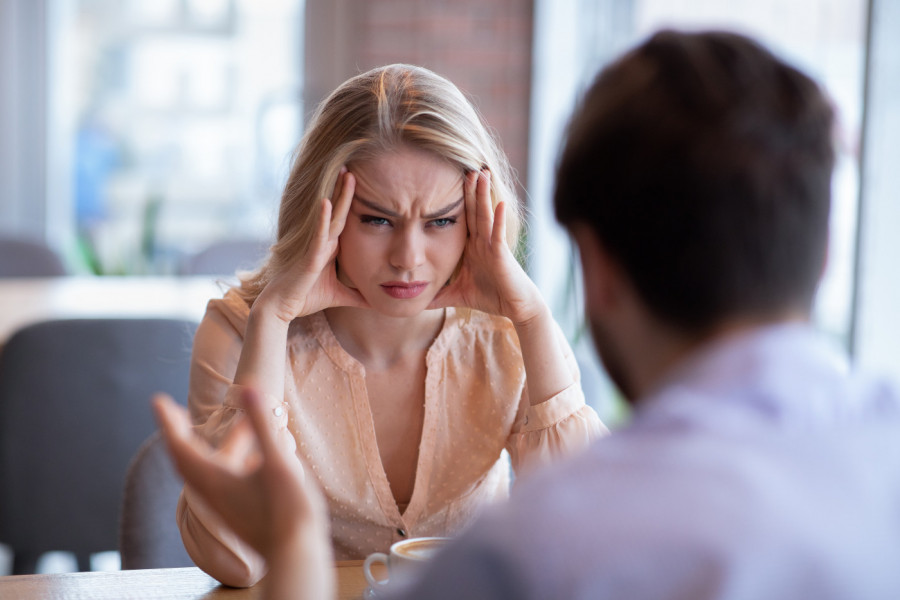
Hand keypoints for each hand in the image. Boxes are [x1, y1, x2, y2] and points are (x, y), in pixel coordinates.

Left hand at [152, 390, 330, 564]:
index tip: (158, 400)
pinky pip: (219, 481)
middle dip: (178, 434)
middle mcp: (213, 493)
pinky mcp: (238, 513)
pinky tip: (249, 457)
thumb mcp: (277, 462)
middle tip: (174, 413)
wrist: (296, 556)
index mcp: (215, 480)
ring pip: (203, 471)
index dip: (169, 422)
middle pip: (185, 459)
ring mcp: (225, 505)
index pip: (180, 445)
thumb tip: (247, 386)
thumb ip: (262, 424)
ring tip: (223, 429)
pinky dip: (222, 461)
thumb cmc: (287, 511)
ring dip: (203, 447)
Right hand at [259, 168, 369, 323]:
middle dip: (346, 189)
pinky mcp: (309, 255)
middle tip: (355, 166)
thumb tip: (377, 303)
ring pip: (330, 216)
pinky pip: (318, 233)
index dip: (354, 202)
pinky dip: (322, 218)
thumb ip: (357, 296)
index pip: (346, 220)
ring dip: (338, 195)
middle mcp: (323, 241)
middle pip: (339, 211)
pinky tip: (327, 202)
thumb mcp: (339, 296)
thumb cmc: (305, 297)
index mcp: (330, 247)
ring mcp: (315, 246)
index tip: (367, 183)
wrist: (281, 308)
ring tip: (347, 173)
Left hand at [429, 169, 543, 324]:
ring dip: (483, 195)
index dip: (456, 200)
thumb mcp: (457, 295)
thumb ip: (438, 296)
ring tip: (480, 173)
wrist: (515, 308)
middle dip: (469, 189)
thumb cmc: (491, 298)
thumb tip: (416, 303)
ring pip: (486, 216)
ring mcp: (493, 246)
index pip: (462, 218)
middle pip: (474, 210)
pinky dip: (499, 220)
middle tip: (462, 165)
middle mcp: (483, 241)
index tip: (443, 181)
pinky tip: (499, 203)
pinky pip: (499, 235)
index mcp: (473, 246)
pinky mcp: (502, 255)